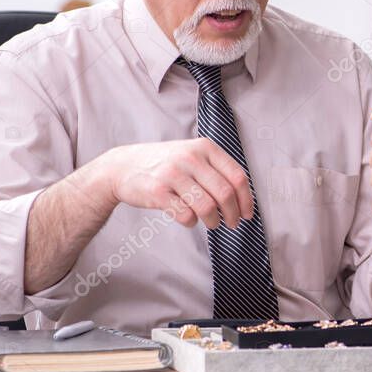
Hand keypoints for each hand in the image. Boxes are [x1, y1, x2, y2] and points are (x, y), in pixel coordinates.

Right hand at [103, 138, 253, 229]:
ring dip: (213, 221)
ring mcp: (173, 174)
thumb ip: (216, 171)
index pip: (237, 176)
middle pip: (225, 194)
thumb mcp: (192, 155)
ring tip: (211, 223)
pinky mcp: (157, 192)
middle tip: (231, 224)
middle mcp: (190, 157)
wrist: (123, 166)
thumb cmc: (165, 164)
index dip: (246, 200)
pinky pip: (186, 215)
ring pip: (208, 207)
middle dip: (233, 214)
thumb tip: (243, 199)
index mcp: (204, 147)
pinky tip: (189, 218)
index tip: (247, 214)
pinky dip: (191, 222)